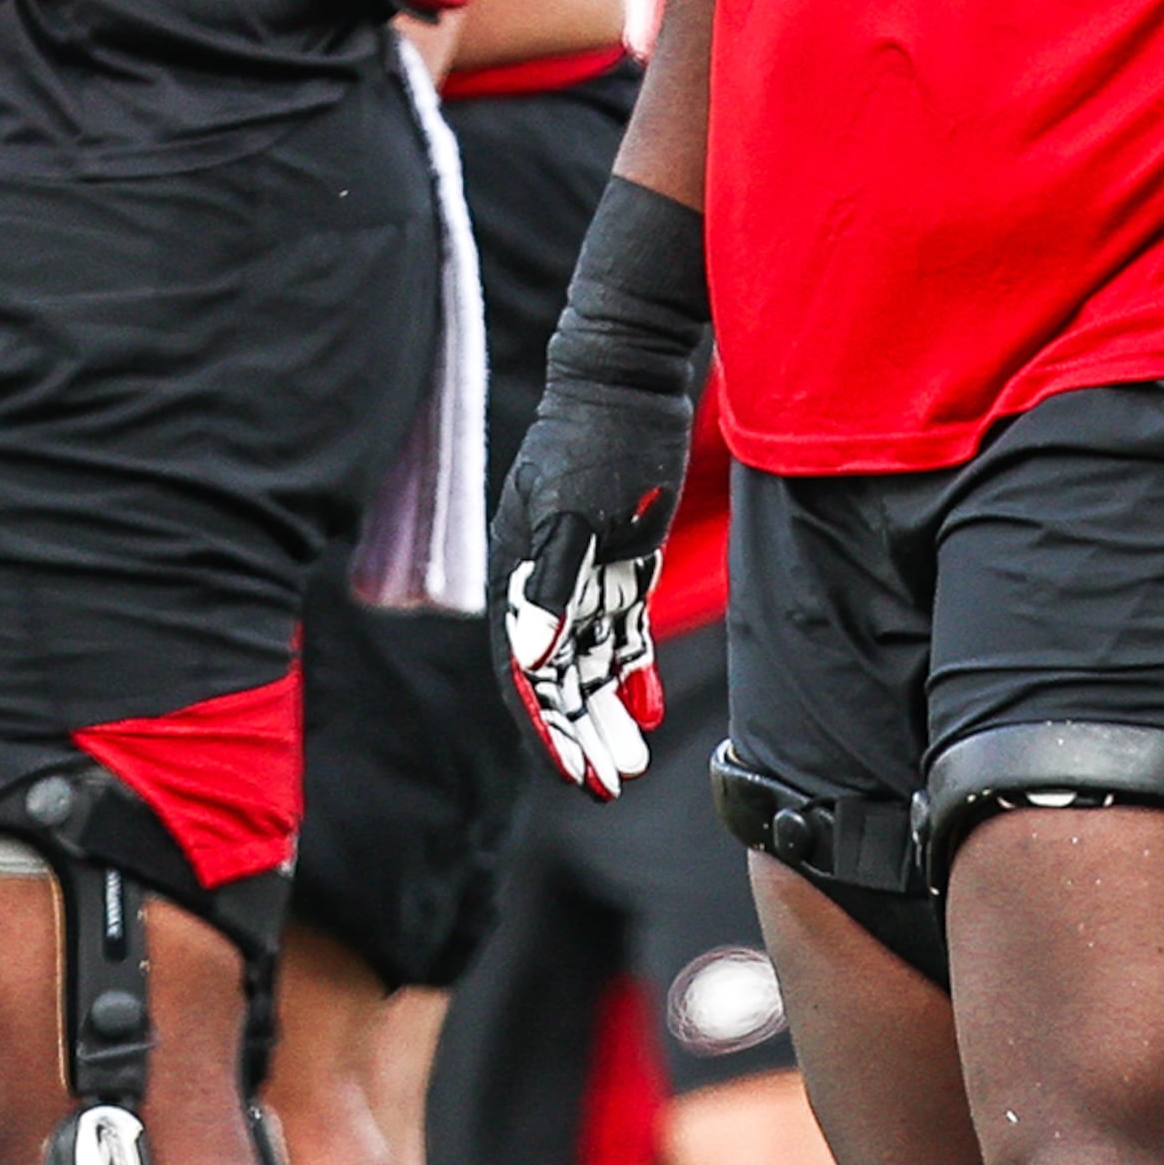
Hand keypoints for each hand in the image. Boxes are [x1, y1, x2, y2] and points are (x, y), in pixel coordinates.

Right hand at [488, 361, 689, 793]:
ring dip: (606, 712)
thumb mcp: (576, 512)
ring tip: (628, 766)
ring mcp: (583, 573)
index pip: (524, 672)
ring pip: (591, 661)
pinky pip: (621, 632)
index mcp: (517, 576)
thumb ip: (554, 585)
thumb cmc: (600, 440)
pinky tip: (646, 708)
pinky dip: (633, 671)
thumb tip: (530, 658)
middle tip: (607, 786)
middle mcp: (543, 583)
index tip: (571, 776)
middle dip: (578, 733)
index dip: (545, 728)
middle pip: (556, 676)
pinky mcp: (620, 561)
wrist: (632, 378)